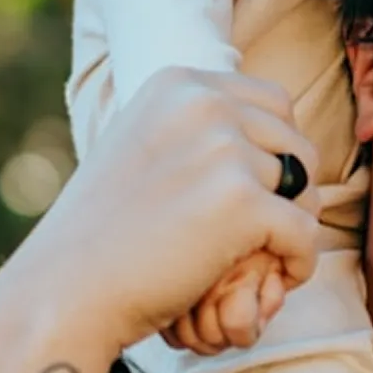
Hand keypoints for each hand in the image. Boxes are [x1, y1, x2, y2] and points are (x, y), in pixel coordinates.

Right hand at [0, 68, 321, 362]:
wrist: (66, 288)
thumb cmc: (102, 232)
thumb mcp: (143, 148)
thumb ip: (196, 130)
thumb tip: (267, 132)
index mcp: (179, 84)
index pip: (272, 103)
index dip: (277, 152)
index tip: (258, 193)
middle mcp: (204, 105)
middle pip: (296, 142)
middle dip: (293, 189)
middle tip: (269, 232)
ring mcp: (224, 151)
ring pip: (304, 188)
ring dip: (291, 228)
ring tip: (260, 260)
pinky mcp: (242, 203)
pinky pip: (306, 232)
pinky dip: (298, 263)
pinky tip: (275, 281)